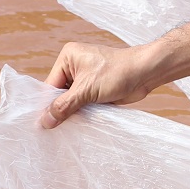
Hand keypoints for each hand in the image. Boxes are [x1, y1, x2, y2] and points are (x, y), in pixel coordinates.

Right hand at [41, 42, 160, 126]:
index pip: (50, 86)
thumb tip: (44, 121)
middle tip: (54, 130)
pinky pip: (83, 103)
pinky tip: (80, 124)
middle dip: (61, 110)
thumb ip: (64, 106)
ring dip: (73, 113)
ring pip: (71, 101)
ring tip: (68, 128)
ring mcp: (86, 78)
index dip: (47, 105)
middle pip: (59, 94)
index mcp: (68, 58)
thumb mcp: (86, 90)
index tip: (43, 125)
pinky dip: (83, 113)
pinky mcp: (96, 89)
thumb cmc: (117, 73)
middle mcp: (74, 66)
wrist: (145, 73)